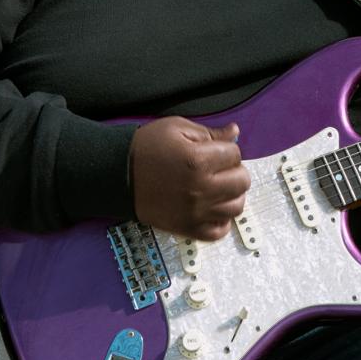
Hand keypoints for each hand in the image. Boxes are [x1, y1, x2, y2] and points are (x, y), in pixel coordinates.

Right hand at [130, 117, 250, 240]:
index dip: (227, 149)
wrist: (118, 174)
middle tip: (218, 168)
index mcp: (198, 160)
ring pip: (236, 207)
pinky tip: (211, 207)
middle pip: (242, 182)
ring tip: (217, 187)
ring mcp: (196, 212)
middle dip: (233, 170)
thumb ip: (210, 132)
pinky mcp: (188, 228)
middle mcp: (201, 189)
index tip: (214, 151)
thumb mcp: (177, 128)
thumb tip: (235, 132)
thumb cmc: (146, 147)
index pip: (235, 154)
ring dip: (231, 195)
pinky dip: (221, 219)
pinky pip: (219, 231)